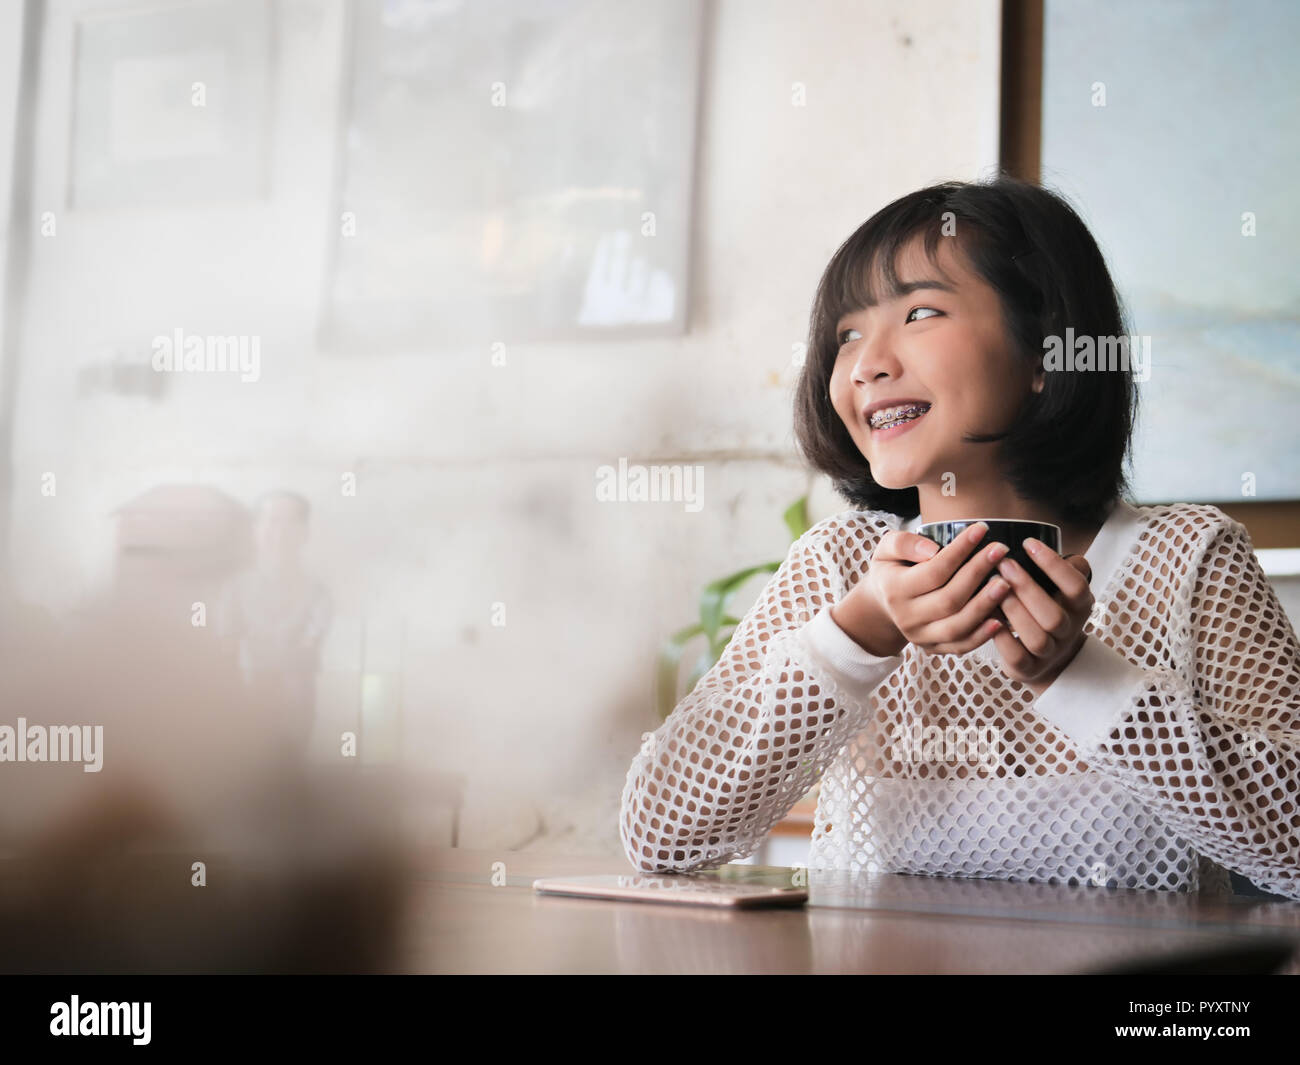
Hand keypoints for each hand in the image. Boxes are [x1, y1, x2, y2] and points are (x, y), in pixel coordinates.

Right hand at [833, 521, 1015, 656]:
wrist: (883, 603)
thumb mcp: (886, 549)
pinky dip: (982, 635)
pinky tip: (1001, 619)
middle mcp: (906, 617)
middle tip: (1001, 551)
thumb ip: (903, 543)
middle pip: (949, 599)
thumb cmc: (892, 569)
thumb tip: (933, 550)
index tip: (982, 529)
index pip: (934, 570)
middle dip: (978, 573)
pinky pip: (961, 646)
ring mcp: (920, 636)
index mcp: (894, 590)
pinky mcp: (933, 648)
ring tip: (1007, 583)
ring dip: (985, 605)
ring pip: (957, 626)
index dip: (960, 550)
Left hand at [989, 538, 1093, 694]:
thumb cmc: (1047, 610)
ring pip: (1037, 638)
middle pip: (1053, 615)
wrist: (1050, 660)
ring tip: (992, 588)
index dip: (1054, 565)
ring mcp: (1050, 653)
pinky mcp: (1029, 668)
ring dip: (1013, 611)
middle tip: (1003, 563)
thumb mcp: (1059, 588)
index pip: (1076, 586)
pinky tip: (987, 617)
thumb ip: (1054, 568)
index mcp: (1080, 606)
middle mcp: (1069, 631)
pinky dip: (1001, 638)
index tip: (1028, 543)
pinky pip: (1017, 657)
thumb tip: (1039, 536)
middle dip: (1027, 588)